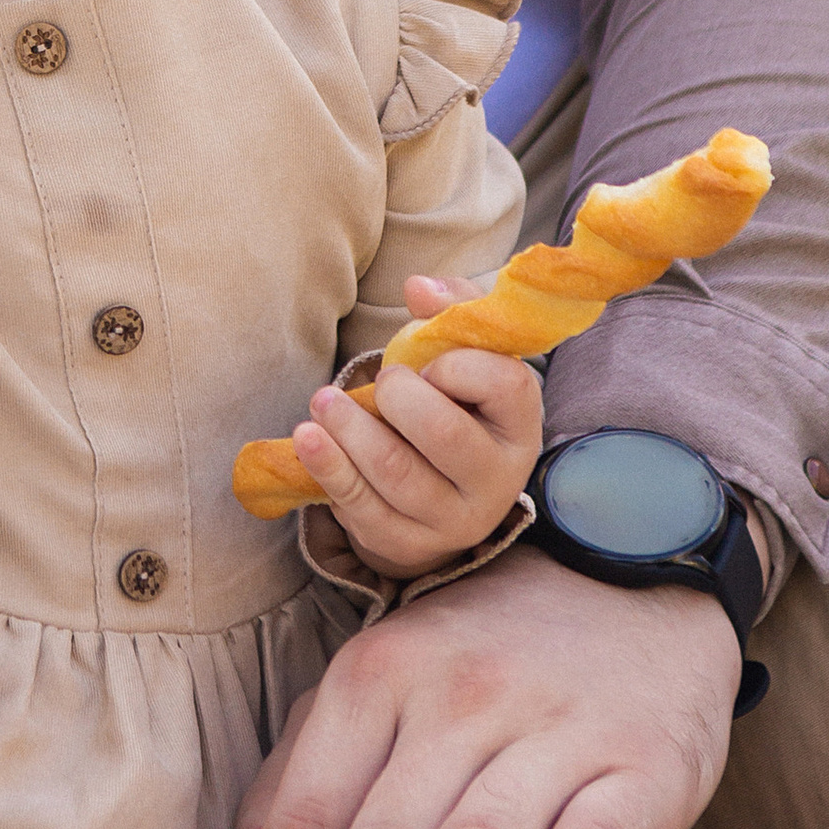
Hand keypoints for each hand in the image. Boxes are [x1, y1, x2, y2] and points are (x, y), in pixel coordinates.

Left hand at [286, 274, 542, 574]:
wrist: (440, 488)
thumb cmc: (454, 404)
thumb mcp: (466, 358)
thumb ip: (451, 310)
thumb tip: (417, 287)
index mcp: (521, 425)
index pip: (502, 385)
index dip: (456, 364)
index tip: (428, 362)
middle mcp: (497, 481)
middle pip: (444, 434)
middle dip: (398, 397)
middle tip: (381, 383)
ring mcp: (453, 520)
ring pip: (394, 471)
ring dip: (349, 428)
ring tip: (323, 400)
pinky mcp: (405, 541)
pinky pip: (360, 504)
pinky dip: (328, 465)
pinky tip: (307, 437)